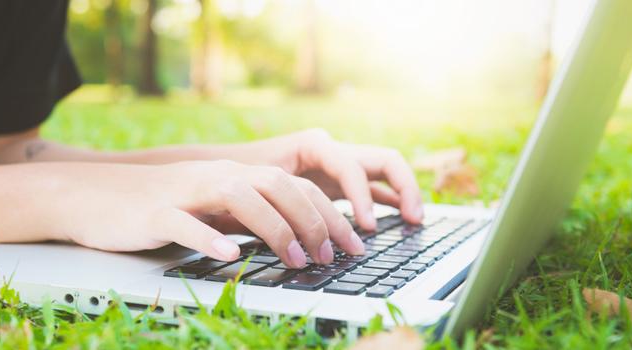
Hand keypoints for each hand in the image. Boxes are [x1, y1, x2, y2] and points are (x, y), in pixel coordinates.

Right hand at [37, 161, 365, 266]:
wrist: (95, 196)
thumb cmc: (159, 208)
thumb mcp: (211, 208)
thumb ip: (249, 217)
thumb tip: (298, 242)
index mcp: (234, 174)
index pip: (294, 185)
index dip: (328, 214)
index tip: (351, 245)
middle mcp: (217, 175)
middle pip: (279, 186)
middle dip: (314, 222)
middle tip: (332, 258)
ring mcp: (186, 192)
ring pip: (241, 198)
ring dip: (276, 230)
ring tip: (297, 260)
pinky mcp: (156, 212)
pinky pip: (187, 223)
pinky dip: (210, 238)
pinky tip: (230, 256)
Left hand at [227, 129, 423, 230]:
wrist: (217, 171)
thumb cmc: (233, 178)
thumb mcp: (253, 186)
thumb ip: (277, 203)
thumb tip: (295, 233)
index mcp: (313, 144)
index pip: (351, 166)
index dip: (362, 197)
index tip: (365, 227)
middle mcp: (331, 149)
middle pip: (384, 159)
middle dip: (403, 186)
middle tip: (413, 218)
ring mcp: (337, 165)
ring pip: (384, 173)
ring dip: (403, 193)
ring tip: (414, 222)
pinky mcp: (336, 182)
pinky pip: (372, 189)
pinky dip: (386, 203)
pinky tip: (400, 223)